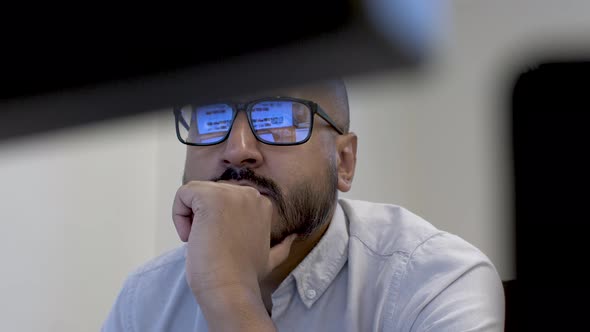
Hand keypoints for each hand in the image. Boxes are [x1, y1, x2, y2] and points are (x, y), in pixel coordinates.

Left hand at [172, 181, 295, 313]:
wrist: (231, 289)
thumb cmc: (245, 277)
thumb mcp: (271, 258)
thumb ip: (282, 245)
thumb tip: (294, 238)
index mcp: (262, 204)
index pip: (224, 200)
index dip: (217, 221)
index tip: (221, 243)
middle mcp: (249, 194)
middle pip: (209, 194)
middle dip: (202, 218)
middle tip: (210, 244)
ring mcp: (231, 193)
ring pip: (194, 193)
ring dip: (190, 218)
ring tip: (202, 241)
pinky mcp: (210, 197)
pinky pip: (183, 193)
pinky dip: (178, 215)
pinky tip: (191, 237)